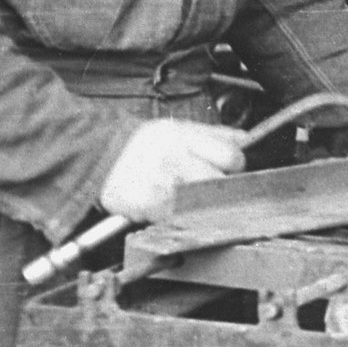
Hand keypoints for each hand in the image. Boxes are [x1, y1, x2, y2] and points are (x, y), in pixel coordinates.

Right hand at [98, 119, 245, 222]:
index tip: (226, 171)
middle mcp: (174, 158)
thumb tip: (247, 140)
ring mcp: (161, 182)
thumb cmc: (144, 145)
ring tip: (184, 198)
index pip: (232, 156)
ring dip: (198, 206)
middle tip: (205, 189)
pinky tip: (166, 207)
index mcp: (186, 137)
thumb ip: (216, 135)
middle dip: (218, 189)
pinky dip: (175, 218)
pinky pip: (176, 218)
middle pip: (220, 183)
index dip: (233, 167)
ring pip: (201, 204)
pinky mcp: (148, 205)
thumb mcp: (180, 128)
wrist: (100, 158)